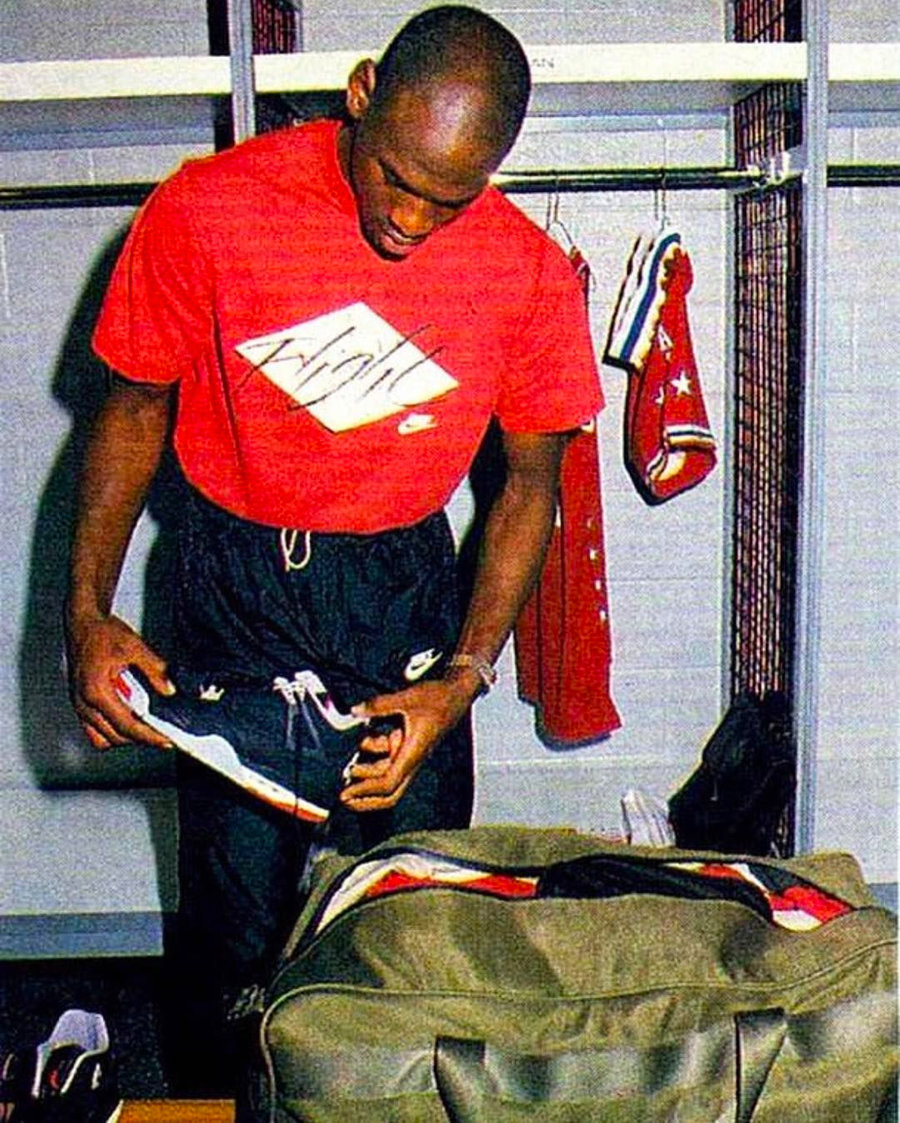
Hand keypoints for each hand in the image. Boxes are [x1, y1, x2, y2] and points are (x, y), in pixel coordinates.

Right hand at [65, 613, 174, 749]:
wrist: (82, 623)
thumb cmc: (101, 633)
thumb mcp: (134, 647)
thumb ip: (155, 669)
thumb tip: (168, 689)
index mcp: (96, 691)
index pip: (126, 725)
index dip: (148, 737)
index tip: (165, 742)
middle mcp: (84, 702)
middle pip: (114, 737)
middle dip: (139, 738)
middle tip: (161, 734)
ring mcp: (79, 705)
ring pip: (102, 738)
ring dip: (123, 736)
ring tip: (144, 725)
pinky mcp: (79, 703)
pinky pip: (93, 729)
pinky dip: (111, 730)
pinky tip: (127, 717)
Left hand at [339, 676, 475, 811]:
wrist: (455, 694)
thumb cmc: (438, 699)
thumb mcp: (407, 698)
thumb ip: (379, 705)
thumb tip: (355, 710)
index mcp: (412, 753)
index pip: (388, 782)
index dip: (366, 790)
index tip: (346, 792)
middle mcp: (410, 758)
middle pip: (389, 792)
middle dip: (366, 799)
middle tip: (344, 797)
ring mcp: (408, 753)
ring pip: (384, 774)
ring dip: (366, 774)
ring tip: (348, 766)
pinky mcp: (406, 745)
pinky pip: (386, 757)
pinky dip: (373, 752)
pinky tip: (363, 740)